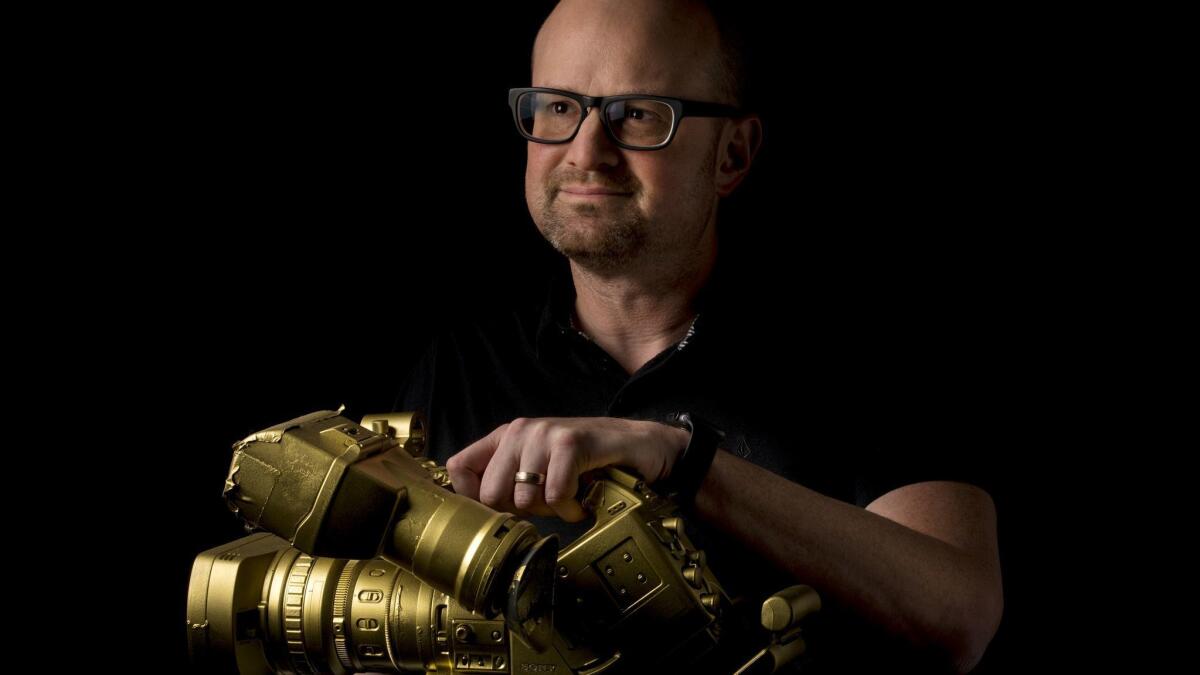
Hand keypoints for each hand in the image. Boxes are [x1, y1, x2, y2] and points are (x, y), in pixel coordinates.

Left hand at [446, 417, 689, 521]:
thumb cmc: (588, 464)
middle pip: (491, 494)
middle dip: (522, 511)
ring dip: (553, 510)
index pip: (459, 468)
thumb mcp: (539, 471)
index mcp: (506, 436)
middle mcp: (520, 430)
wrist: (641, 446)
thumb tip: (476, 516)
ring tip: (572, 495)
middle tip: (549, 502)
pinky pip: (556, 494)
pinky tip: (585, 494)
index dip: (475, 500)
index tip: (505, 510)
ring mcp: (545, 434)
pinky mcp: (570, 443)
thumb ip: (507, 484)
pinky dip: (573, 506)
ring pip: (525, 499)